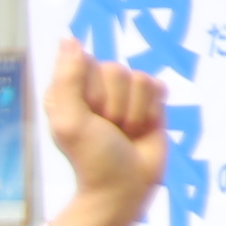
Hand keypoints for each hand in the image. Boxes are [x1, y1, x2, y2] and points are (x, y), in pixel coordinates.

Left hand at [41, 54, 168, 225]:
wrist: (125, 187)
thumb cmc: (92, 158)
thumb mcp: (71, 120)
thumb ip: (69, 79)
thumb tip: (68, 38)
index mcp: (67, 89)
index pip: (85, 62)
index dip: (91, 92)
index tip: (88, 117)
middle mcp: (94, 87)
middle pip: (116, 70)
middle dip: (115, 106)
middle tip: (108, 130)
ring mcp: (123, 94)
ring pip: (139, 79)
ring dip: (134, 113)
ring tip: (124, 133)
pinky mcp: (149, 101)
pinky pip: (158, 86)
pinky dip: (151, 111)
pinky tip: (142, 127)